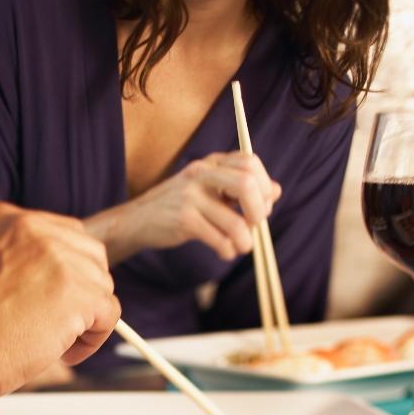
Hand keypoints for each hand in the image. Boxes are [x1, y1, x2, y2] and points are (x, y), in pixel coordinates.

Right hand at [0, 203, 121, 403]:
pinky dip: (93, 339)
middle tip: (54, 322)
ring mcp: (60, 257)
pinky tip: (63, 352)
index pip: (62, 233)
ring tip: (51, 342)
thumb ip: (11, 257)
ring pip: (101, 286)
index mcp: (7, 218)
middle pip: (90, 254)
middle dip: (81, 290)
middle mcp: (35, 228)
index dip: (63, 270)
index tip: (49, 298)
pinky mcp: (79, 292)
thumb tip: (52, 273)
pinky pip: (109, 314)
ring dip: (84, 319)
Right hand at [86, 152, 281, 263]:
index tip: (261, 206)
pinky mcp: (183, 220)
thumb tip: (276, 191)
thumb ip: (240, 188)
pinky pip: (220, 240)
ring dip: (245, 242)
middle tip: (253, 225)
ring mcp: (190, 196)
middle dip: (259, 212)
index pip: (250, 162)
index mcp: (210, 163)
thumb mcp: (209, 190)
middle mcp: (201, 173)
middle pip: (248, 184)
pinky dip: (228, 251)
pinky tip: (223, 252)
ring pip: (237, 222)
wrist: (137, 220)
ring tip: (239, 247)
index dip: (265, 185)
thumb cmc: (178, 206)